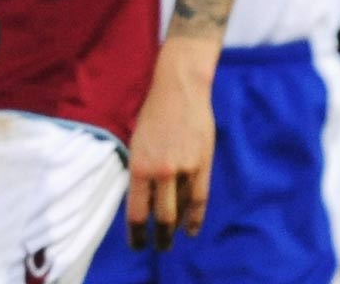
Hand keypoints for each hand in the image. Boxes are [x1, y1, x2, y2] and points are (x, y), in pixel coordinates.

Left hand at [124, 36, 219, 250]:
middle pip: (161, 217)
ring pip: (181, 210)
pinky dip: (195, 218)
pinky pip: (199, 200)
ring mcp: (184, 170)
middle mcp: (161, 172)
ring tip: (171, 240)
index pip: (137, 210)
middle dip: (159, 237)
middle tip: (157, 247)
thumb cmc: (153, 114)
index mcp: (139, 165)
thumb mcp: (137, 142)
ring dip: (176, 228)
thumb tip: (142, 197)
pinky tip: (191, 230)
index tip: (136, 245)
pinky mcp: (202, 166)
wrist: (180, 91)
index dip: (137, 232)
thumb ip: (141, 170)